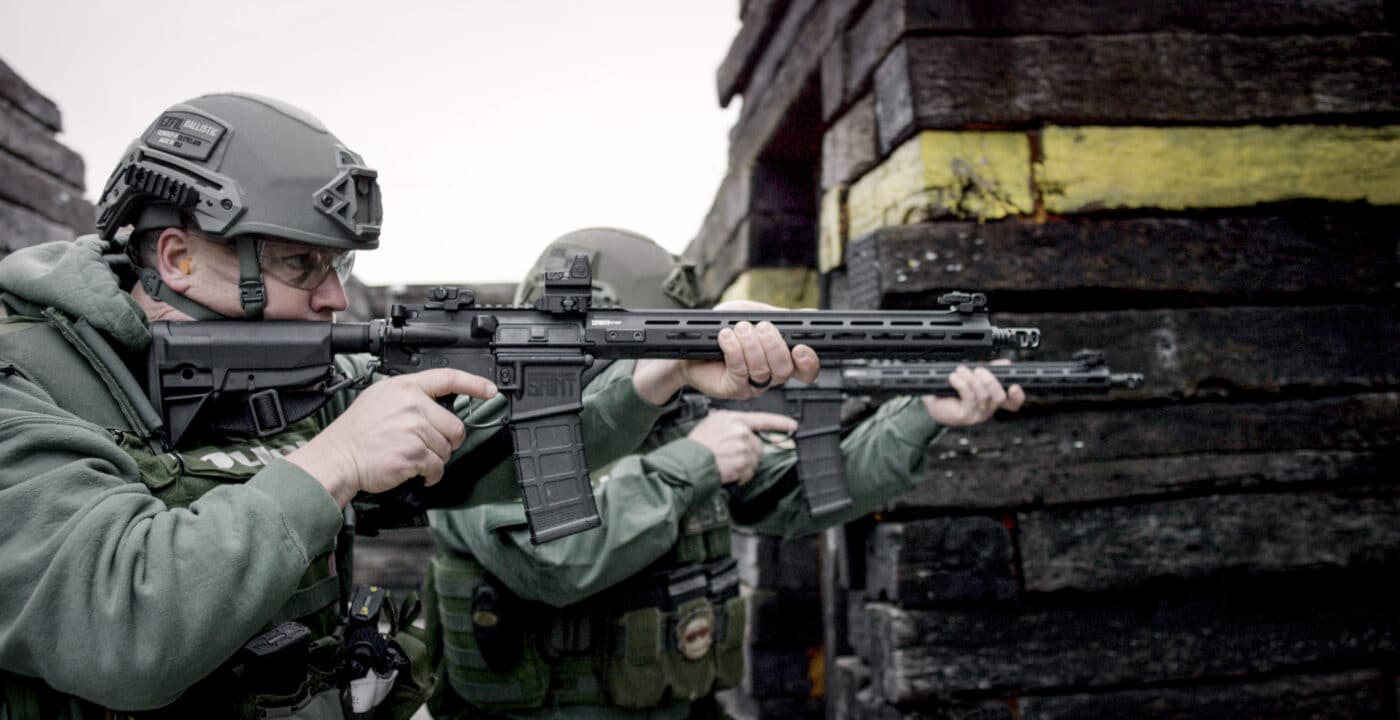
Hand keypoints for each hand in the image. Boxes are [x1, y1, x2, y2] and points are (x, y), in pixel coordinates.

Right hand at [287, 369, 496, 506]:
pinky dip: (430, 475)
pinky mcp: (414, 453)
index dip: (474, 384)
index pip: (448, 378)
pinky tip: (416, 471)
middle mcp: (413, 405)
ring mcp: (415, 429)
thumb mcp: (380, 398)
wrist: (338, 457)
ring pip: (447, 449)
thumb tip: (435, 404)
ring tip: (413, 457)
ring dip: (435, 459)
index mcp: (405, 387)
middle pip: (455, 426)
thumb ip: (410, 397)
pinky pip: (438, 467)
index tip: (490, 390)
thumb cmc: (356, 433)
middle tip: (427, 446)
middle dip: (446, 441)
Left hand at [633, 300, 820, 404]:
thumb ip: (779, 317)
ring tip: (737, 330)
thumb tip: (807, 316)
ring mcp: (751, 385)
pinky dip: (734, 349)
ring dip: (750, 344)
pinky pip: (740, 371)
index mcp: (779, 358)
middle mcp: (769, 375)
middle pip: (785, 369)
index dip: (809, 362)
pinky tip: (726, 337)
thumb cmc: (722, 329)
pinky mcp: (732, 389)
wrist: (690, 341)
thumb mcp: (753, 315)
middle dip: (773, 344)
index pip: (806, 369)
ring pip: (763, 370)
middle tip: (760, 327)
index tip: (800, 347)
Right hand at [687, 410, 797, 485]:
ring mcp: (743, 446)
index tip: (793, 425)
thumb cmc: (696, 445)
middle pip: (758, 445)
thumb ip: (728, 424)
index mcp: (733, 419)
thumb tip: (740, 429)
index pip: (763, 419)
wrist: (689, 461)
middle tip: (731, 457)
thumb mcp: (711, 424)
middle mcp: (741, 430)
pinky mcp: (744, 462)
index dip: (780, 423)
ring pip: (753, 459)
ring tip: (726, 464)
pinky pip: (749, 472)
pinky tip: (727, 472)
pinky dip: (740, 476)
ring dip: (743, 466)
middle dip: (748, 453)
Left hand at [921, 360, 1024, 426]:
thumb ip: (990, 369)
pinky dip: (962, 384)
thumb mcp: (973, 375)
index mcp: (993, 399)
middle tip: (979, 370)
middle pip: (999, 396)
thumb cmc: (953, 388)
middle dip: (990, 380)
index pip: (1013, 403)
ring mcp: (978, 414)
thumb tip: (1005, 363)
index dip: (1018, 396)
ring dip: (971, 379)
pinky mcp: (965, 415)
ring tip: (960, 370)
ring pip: (983, 395)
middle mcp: (988, 408)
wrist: (933, 399)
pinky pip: (969, 398)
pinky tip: (954, 378)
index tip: (1014, 386)